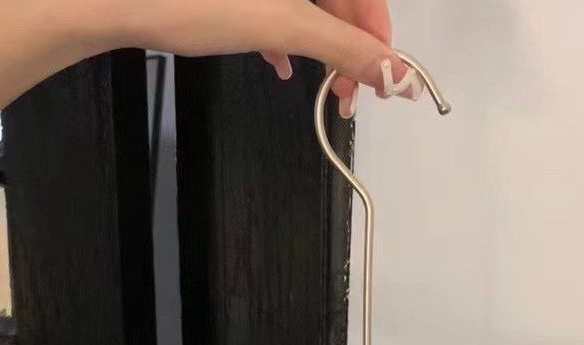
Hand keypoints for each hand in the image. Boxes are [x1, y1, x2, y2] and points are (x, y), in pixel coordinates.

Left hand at [99, 0, 422, 117]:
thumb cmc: (187, 0)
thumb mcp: (281, 25)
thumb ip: (343, 48)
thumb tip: (395, 71)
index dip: (379, 37)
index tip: (387, 81)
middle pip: (340, 0)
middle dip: (348, 48)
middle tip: (349, 95)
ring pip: (309, 5)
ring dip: (320, 49)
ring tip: (323, 89)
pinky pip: (278, 4)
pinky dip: (285, 35)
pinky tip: (281, 63)